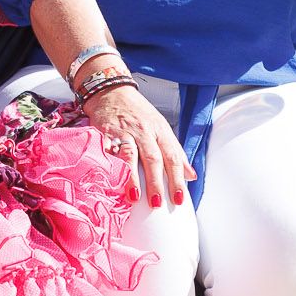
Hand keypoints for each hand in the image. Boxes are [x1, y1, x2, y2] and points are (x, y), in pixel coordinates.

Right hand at [86, 82, 194, 208]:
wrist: (111, 92)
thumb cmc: (138, 113)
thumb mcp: (161, 128)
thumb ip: (175, 152)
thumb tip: (191, 176)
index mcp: (160, 131)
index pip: (172, 157)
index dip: (177, 179)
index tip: (179, 198)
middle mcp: (143, 131)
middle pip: (152, 158)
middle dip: (155, 182)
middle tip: (157, 203)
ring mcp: (123, 132)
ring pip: (129, 156)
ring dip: (132, 178)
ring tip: (134, 197)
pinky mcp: (104, 133)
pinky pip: (106, 152)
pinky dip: (109, 166)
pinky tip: (110, 180)